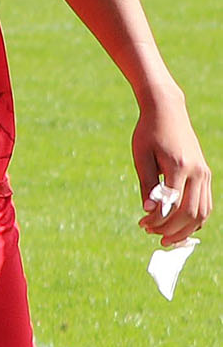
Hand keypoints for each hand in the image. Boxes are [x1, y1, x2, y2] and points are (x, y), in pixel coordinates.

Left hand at [134, 88, 209, 246]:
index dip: (158, 221)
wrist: (168, 112)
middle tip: (151, 233)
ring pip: (203, 212)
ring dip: (185, 229)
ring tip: (164, 234)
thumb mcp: (141, 157)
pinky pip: (206, 204)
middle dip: (171, 229)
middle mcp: (197, 172)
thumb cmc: (149, 133)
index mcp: (179, 166)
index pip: (172, 205)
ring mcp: (204, 174)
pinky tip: (178, 225)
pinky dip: (195, 219)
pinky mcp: (205, 175)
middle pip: (190, 213)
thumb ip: (147, 184)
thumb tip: (149, 211)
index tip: (142, 224)